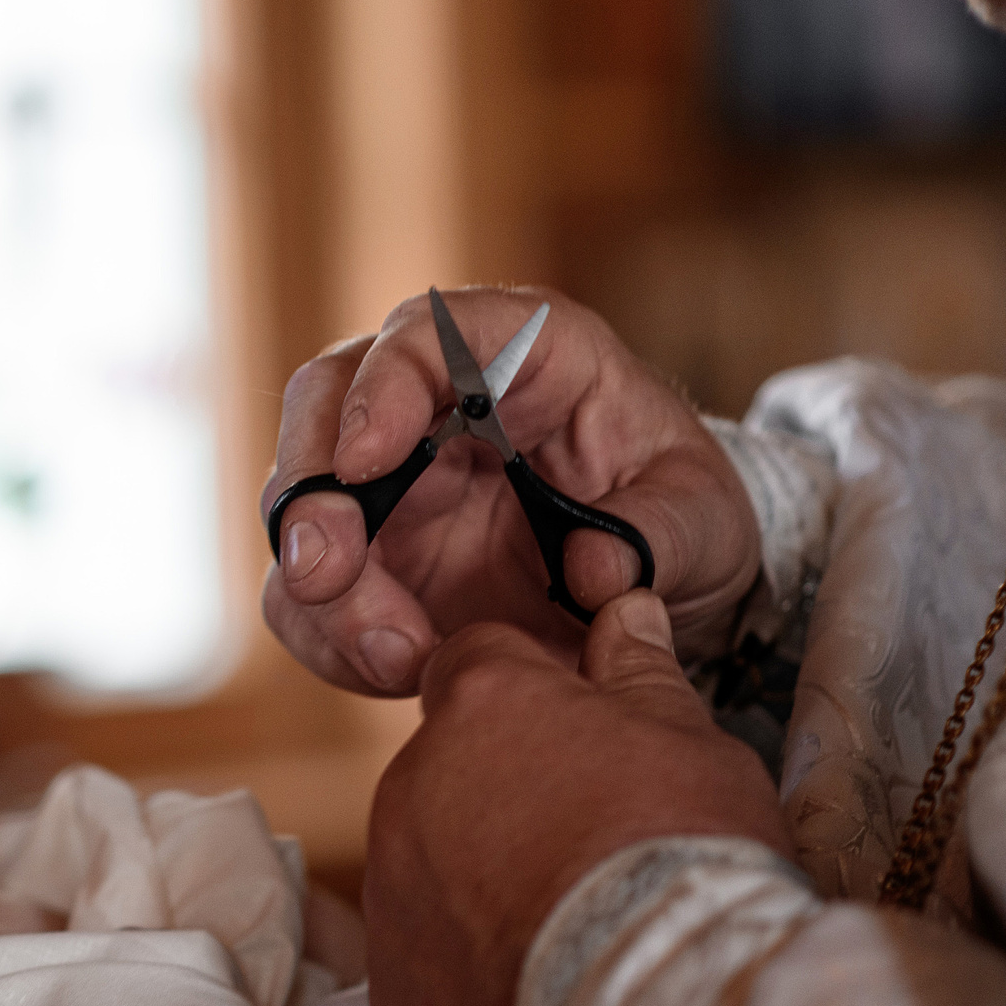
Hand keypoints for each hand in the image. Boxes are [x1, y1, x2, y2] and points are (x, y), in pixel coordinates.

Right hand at [260, 287, 758, 693]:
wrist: (659, 580)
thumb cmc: (676, 510)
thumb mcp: (705, 515)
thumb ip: (663, 532)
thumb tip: (594, 569)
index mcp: (519, 352)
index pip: (426, 333)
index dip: (382, 388)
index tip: (367, 460)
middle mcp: (432, 402)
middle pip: (323, 406)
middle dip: (311, 491)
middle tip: (326, 572)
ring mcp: (388, 481)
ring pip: (299, 510)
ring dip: (322, 589)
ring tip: (399, 655)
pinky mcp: (368, 561)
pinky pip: (311, 597)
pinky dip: (334, 640)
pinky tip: (401, 671)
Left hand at [361, 592, 791, 1005]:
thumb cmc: (683, 857)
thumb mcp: (690, 742)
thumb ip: (640, 672)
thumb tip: (623, 609)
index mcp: (482, 705)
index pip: (476, 660)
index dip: (527, 694)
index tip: (574, 736)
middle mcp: (410, 783)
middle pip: (447, 766)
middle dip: (503, 793)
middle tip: (589, 845)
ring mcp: (391, 888)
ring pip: (428, 861)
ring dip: (481, 880)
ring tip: (572, 926)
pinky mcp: (392, 986)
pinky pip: (425, 959)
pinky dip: (470, 970)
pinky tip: (541, 990)